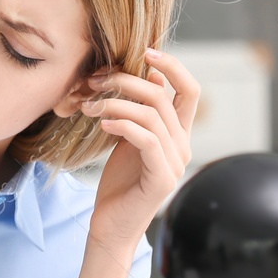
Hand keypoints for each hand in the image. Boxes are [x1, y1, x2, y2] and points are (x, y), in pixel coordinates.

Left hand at [79, 46, 200, 245]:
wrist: (112, 226)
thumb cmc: (118, 184)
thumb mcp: (128, 140)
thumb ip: (138, 113)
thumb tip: (148, 76)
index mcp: (177, 133)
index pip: (189, 89)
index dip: (173, 66)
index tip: (145, 51)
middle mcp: (182, 145)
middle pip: (163, 97)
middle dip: (126, 81)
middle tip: (94, 81)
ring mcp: (175, 162)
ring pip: (153, 115)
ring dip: (116, 103)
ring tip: (88, 106)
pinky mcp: (161, 178)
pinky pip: (147, 139)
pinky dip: (123, 125)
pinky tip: (102, 125)